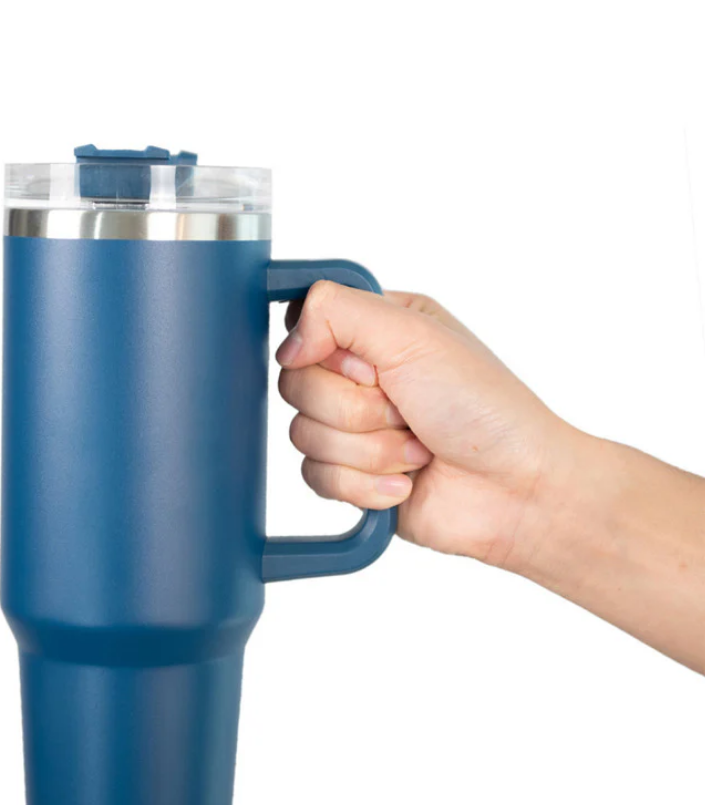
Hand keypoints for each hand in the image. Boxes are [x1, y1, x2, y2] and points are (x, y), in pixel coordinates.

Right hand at [275, 283, 581, 567]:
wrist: (516, 492)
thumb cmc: (486, 408)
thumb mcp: (413, 335)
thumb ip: (339, 313)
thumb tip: (287, 343)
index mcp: (376, 330)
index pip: (303, 329)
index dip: (327, 354)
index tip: (371, 367)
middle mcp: (360, 376)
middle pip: (298, 387)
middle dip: (357, 410)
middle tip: (406, 410)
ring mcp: (354, 429)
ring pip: (304, 436)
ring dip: (369, 451)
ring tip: (416, 449)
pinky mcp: (351, 476)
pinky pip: (316, 478)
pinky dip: (364, 485)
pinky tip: (406, 481)